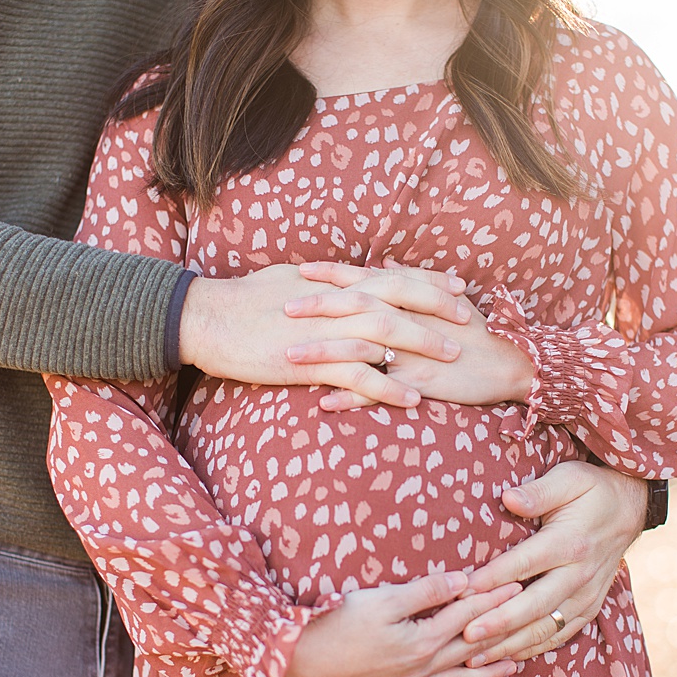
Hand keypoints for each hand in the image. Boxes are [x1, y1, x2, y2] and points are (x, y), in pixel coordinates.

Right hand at [179, 263, 470, 408]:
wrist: (207, 318)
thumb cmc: (241, 300)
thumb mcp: (287, 281)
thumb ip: (321, 284)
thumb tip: (337, 279)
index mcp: (332, 284)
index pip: (390, 276)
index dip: (426, 281)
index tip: (456, 286)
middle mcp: (335, 303)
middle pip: (398, 299)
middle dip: (437, 308)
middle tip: (469, 320)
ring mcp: (324, 332)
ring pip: (386, 335)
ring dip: (423, 346)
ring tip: (454, 360)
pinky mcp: (309, 362)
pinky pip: (359, 376)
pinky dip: (388, 387)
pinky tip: (412, 400)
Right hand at [282, 571, 523, 676]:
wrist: (299, 661)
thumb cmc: (337, 622)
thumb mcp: (382, 599)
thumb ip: (425, 591)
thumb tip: (462, 581)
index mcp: (422, 640)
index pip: (467, 616)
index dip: (493, 599)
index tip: (517, 585)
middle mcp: (421, 669)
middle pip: (469, 650)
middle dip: (500, 635)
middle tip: (527, 626)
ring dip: (485, 674)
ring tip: (510, 668)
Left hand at [287, 260, 533, 410]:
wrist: (514, 362)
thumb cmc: (478, 333)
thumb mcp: (444, 303)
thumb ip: (411, 285)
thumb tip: (382, 265)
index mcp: (413, 299)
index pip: (366, 280)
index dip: (332, 275)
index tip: (298, 272)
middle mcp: (409, 320)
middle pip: (356, 308)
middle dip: (317, 308)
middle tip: (282, 309)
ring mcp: (413, 351)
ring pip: (361, 348)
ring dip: (324, 353)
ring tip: (290, 358)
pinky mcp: (421, 380)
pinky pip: (380, 390)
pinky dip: (352, 396)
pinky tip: (324, 403)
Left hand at [460, 462, 648, 664]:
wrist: (631, 509)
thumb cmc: (592, 490)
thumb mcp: (569, 477)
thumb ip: (539, 491)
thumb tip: (509, 498)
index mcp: (571, 542)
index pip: (526, 563)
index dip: (494, 578)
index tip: (464, 590)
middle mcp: (579, 575)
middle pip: (534, 606)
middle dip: (499, 623)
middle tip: (465, 635)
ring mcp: (586, 596)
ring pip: (545, 629)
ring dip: (509, 644)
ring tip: (475, 657)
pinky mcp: (588, 609)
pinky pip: (558, 636)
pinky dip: (531, 649)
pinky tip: (503, 658)